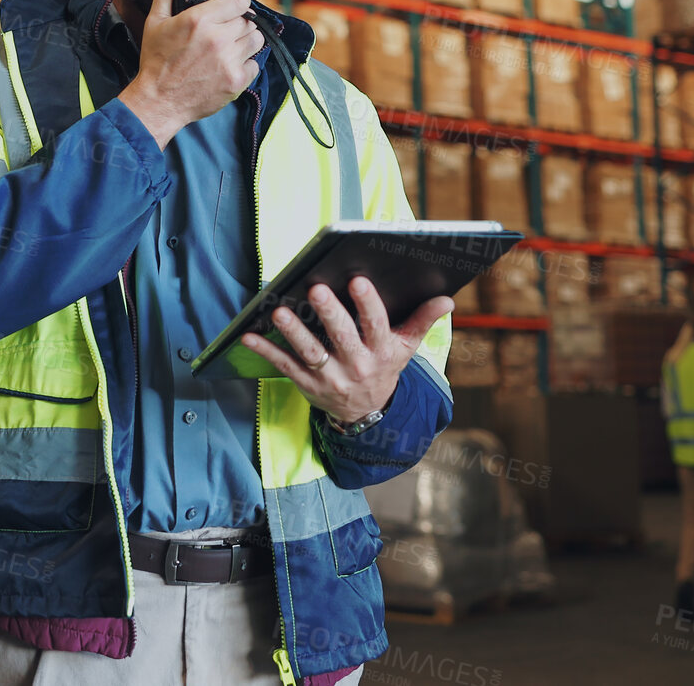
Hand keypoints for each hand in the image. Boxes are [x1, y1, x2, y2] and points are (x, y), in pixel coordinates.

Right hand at [118, 0, 263, 148]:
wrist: (158, 101)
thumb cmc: (156, 61)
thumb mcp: (155, 22)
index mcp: (200, 20)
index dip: (237, 0)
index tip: (232, 6)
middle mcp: (218, 39)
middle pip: (248, 20)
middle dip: (237, 23)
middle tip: (222, 32)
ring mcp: (229, 61)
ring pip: (256, 40)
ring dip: (244, 41)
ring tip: (227, 48)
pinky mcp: (236, 81)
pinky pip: (255, 64)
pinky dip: (245, 64)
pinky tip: (227, 66)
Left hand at [238, 277, 453, 424]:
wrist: (368, 412)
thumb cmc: (384, 367)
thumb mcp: (406, 347)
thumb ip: (422, 321)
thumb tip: (446, 299)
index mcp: (381, 352)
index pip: (376, 326)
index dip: (367, 304)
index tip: (358, 281)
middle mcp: (357, 366)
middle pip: (342, 338)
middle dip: (330, 314)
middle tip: (316, 290)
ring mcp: (330, 378)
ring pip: (311, 353)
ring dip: (294, 333)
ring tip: (279, 311)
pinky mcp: (307, 386)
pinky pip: (285, 367)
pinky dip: (266, 351)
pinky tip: (248, 336)